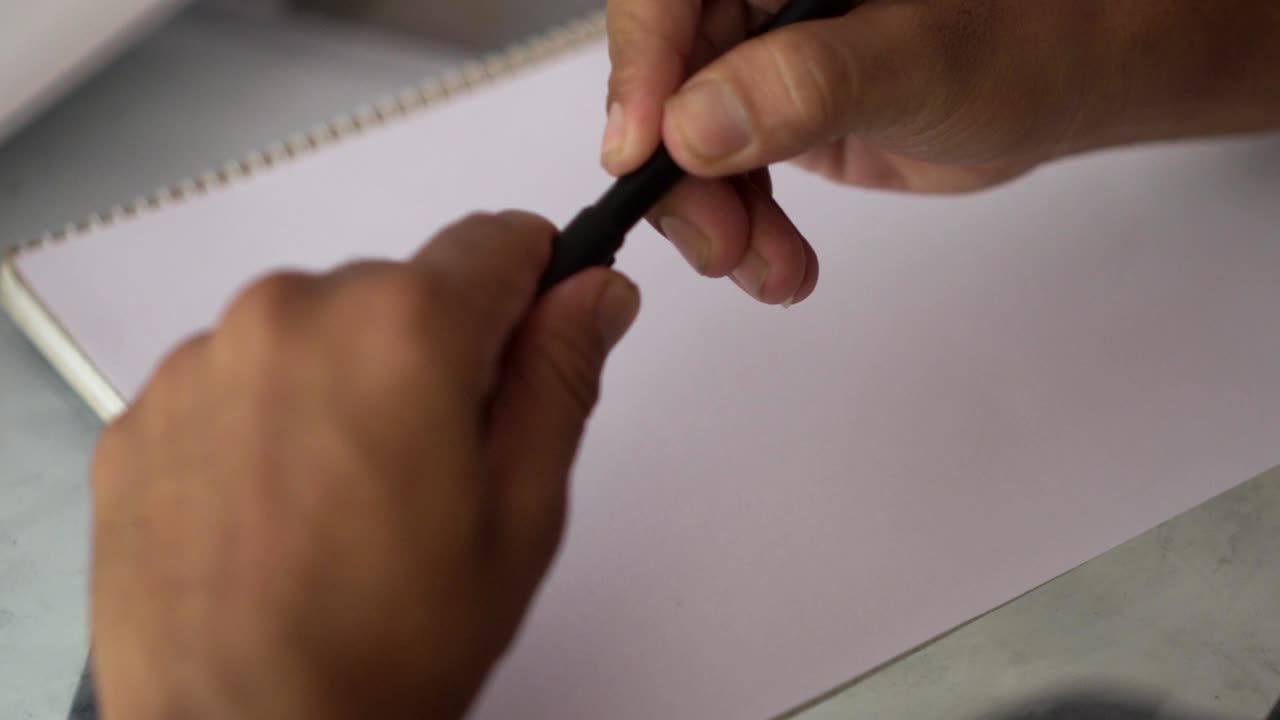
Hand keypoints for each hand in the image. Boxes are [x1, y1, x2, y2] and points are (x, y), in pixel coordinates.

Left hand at [89, 212, 640, 719]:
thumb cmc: (383, 647)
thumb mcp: (518, 514)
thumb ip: (561, 378)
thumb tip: (595, 295)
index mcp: (402, 330)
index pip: (499, 240)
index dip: (532, 287)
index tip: (527, 337)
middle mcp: (292, 316)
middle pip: (401, 290)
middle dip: (433, 354)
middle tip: (434, 466)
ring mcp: (205, 362)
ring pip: (316, 332)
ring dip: (345, 386)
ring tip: (348, 500)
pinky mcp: (147, 412)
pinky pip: (236, 378)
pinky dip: (268, 420)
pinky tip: (280, 508)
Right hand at [602, 0, 1279, 304]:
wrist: (1062, 83)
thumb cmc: (1024, 39)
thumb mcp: (922, 60)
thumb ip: (807, 85)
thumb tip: (692, 125)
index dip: (639, 67)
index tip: (639, 153)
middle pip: (662, 77)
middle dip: (680, 172)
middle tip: (720, 240)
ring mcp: (755, 54)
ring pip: (681, 140)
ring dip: (713, 217)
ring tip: (767, 267)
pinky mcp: (766, 111)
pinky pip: (719, 175)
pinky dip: (740, 231)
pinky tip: (778, 265)